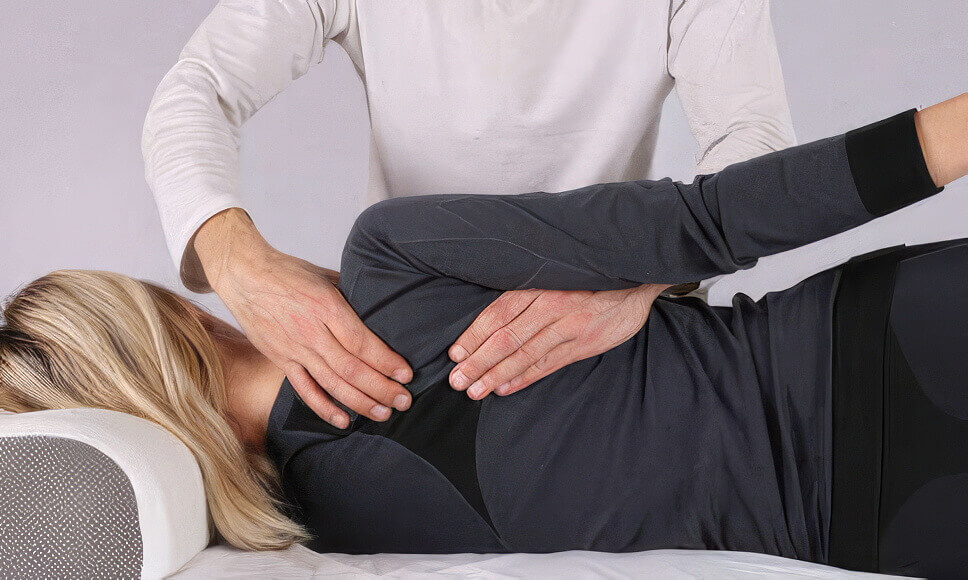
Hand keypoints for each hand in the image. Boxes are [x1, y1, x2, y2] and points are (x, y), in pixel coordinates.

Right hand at [196, 209, 412, 427]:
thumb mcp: (326, 276)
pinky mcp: (280, 360)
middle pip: (352, 369)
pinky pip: (304, 389)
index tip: (406, 375)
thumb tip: (379, 309)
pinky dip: (324, 408)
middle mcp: (311, 332)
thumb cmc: (288, 271)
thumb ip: (352, 296)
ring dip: (360, 402)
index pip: (362, 343)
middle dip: (381, 388)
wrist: (244, 275)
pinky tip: (343, 420)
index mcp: (326, 306)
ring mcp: (294, 349)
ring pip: (332, 383)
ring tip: (384, 414)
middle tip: (404, 400)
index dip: (387, 362)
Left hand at [447, 283, 670, 399]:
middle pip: (506, 337)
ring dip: (496, 374)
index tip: (455, 354)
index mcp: (539, 285)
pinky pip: (548, 364)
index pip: (498, 312)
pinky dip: (525, 378)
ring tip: (475, 390)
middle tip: (457, 379)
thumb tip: (493, 319)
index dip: (474, 335)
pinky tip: (505, 389)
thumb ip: (529, 294)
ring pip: (524, 354)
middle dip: (478, 361)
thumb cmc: (590, 277)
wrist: (636, 279)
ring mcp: (568, 326)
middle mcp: (551, 305)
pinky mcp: (583, 343)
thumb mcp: (557, 275)